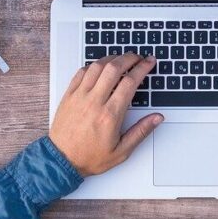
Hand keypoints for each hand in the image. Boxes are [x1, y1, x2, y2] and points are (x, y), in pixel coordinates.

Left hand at [49, 53, 162, 176]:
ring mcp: (80, 97)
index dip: (142, 68)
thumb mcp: (122, 151)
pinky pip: (81, 72)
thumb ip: (141, 132)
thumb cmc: (89, 157)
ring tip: (121, 58)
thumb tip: (157, 118)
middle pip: (114, 68)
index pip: (130, 82)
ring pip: (97, 66)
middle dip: (129, 58)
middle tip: (138, 57)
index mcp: (110, 115)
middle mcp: (94, 102)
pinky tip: (101, 66)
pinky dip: (94, 65)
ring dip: (112, 58)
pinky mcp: (69, 96)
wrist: (60, 161)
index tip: (149, 62)